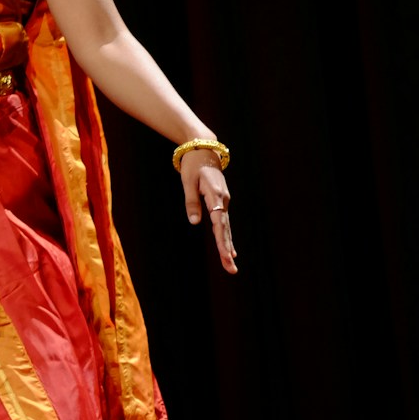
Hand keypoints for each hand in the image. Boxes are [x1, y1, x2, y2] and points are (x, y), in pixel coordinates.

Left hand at [181, 149, 236, 273]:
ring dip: (227, 246)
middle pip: (225, 229)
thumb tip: (195, 222)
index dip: (222, 240)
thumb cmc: (193, 165)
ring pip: (226, 227)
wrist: (204, 150)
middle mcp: (223, 200)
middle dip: (227, 250)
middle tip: (231, 269)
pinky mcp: (221, 201)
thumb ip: (192, 202)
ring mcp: (224, 201)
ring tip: (230, 265)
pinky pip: (224, 222)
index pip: (219, 222)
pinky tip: (230, 250)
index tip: (225, 255)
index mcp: (216, 195)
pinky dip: (226, 236)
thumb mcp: (187, 182)